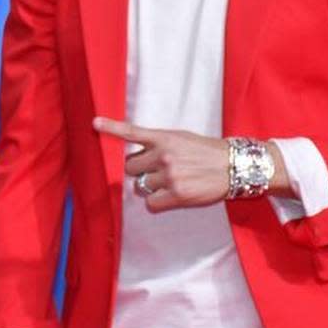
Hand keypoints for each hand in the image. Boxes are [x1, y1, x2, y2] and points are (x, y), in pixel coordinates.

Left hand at [92, 117, 290, 212]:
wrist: (233, 166)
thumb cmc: (206, 151)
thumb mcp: (181, 138)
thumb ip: (159, 143)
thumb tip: (136, 156)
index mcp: (164, 138)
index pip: (132, 132)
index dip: (111, 127)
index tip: (94, 123)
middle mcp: (164, 155)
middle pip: (130, 168)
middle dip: (140, 171)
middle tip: (157, 171)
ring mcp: (170, 176)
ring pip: (140, 187)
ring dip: (150, 188)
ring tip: (170, 183)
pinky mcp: (177, 195)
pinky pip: (151, 204)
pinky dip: (156, 204)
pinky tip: (168, 198)